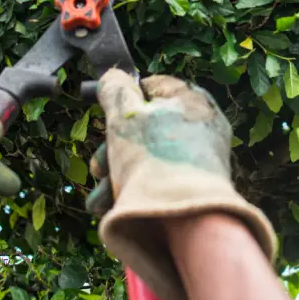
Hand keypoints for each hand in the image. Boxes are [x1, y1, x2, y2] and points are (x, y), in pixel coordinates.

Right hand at [86, 69, 275, 299]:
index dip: (125, 97)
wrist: (187, 224)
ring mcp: (199, 162)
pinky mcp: (194, 191)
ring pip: (148, 159)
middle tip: (98, 166)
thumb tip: (113, 76)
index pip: (154, 86)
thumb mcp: (125, 117)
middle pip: (146, 127)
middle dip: (113, 147)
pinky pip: (159, 182)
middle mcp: (199, 128)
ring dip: (116, 175)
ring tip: (100, 196)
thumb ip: (114, 90)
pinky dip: (134, 192)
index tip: (106, 112)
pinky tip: (111, 208)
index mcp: (190, 100)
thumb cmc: (154, 160)